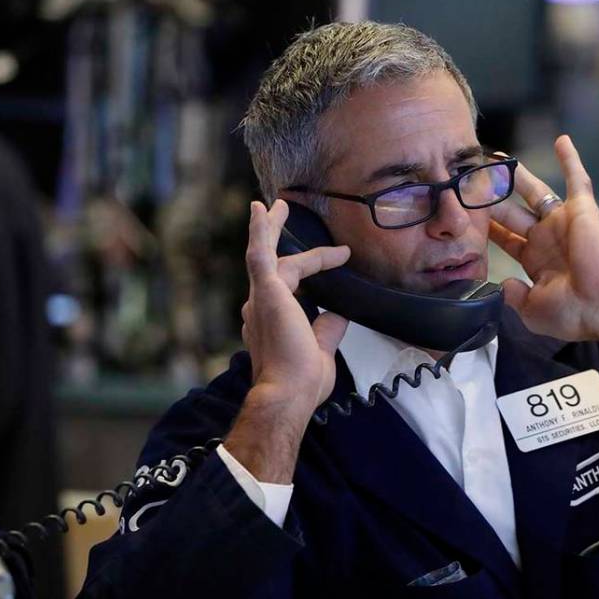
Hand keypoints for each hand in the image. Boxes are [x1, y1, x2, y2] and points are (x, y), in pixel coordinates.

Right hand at [241, 199, 350, 420]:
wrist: (289, 392)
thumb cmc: (301, 381)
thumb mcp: (321, 349)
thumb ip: (328, 328)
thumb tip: (339, 313)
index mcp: (270, 320)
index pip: (289, 285)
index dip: (314, 268)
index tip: (340, 258)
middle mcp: (259, 306)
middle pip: (269, 263)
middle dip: (273, 236)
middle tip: (277, 211)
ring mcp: (260, 298)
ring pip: (265, 253)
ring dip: (271, 228)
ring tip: (277, 205)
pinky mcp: (266, 291)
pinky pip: (261, 253)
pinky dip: (261, 230)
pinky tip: (263, 209)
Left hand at [489, 136, 598, 352]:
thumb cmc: (574, 313)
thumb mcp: (533, 310)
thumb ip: (513, 295)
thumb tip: (502, 284)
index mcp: (537, 261)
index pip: (506, 239)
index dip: (488, 227)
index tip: (468, 215)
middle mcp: (548, 239)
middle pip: (513, 212)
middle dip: (494, 197)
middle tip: (474, 180)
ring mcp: (563, 223)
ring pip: (536, 192)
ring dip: (519, 175)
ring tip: (499, 158)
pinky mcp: (581, 210)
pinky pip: (577, 179)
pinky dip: (570, 160)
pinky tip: (562, 140)